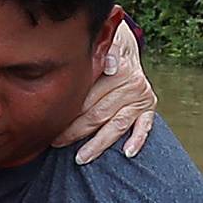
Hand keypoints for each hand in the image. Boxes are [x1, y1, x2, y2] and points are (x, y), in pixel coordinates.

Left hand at [54, 17, 155, 162]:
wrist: (123, 47)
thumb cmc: (102, 49)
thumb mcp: (100, 44)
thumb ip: (101, 53)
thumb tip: (109, 64)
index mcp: (118, 68)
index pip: (90, 96)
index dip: (70, 111)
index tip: (53, 124)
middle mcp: (132, 84)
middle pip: (99, 113)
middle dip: (75, 131)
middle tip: (56, 143)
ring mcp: (141, 97)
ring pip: (117, 125)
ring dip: (98, 143)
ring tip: (81, 158)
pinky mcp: (148, 108)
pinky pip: (144, 127)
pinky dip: (137, 140)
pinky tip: (127, 153)